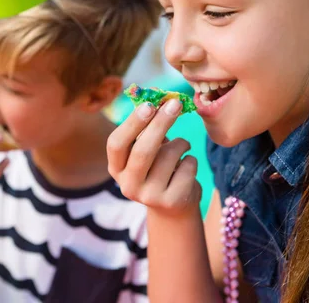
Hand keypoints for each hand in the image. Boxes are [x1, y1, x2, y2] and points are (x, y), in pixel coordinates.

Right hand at [107, 99, 201, 216]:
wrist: (173, 207)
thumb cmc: (158, 169)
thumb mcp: (146, 152)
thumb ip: (147, 131)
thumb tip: (161, 101)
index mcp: (117, 168)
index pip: (116, 144)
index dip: (132, 123)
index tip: (149, 104)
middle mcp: (128, 185)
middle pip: (143, 150)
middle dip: (161, 123)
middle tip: (175, 104)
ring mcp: (149, 197)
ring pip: (169, 155)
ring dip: (182, 142)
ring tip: (183, 145)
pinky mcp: (171, 202)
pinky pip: (187, 167)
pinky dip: (192, 159)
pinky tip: (187, 165)